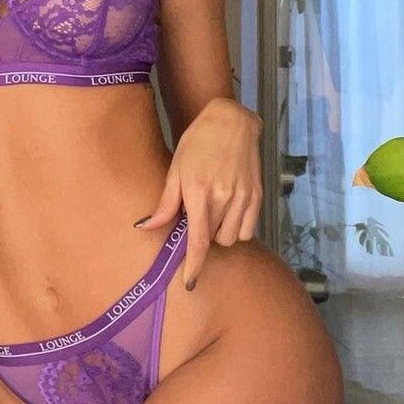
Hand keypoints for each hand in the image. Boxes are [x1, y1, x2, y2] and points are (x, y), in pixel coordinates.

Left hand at [133, 98, 262, 290]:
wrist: (231, 120)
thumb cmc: (197, 143)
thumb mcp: (175, 170)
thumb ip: (165, 204)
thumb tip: (146, 227)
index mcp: (199, 193)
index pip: (198, 241)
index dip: (194, 265)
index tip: (190, 283)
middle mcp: (224, 198)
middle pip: (214, 241)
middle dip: (204, 237)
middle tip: (197, 217)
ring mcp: (244, 198)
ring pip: (232, 238)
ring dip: (221, 233)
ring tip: (214, 211)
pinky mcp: (258, 195)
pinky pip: (249, 229)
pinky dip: (238, 228)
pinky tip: (229, 211)